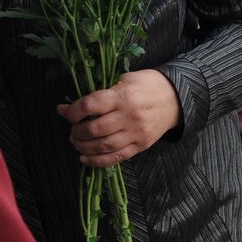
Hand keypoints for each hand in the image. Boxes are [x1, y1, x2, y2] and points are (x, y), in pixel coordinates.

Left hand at [56, 70, 181, 167]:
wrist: (176, 98)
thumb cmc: (147, 85)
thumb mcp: (124, 79)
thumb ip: (99, 92)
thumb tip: (69, 106)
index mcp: (123, 96)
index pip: (90, 105)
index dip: (73, 111)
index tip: (66, 112)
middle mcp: (129, 116)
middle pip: (95, 129)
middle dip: (77, 131)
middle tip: (72, 129)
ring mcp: (136, 133)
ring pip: (103, 146)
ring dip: (84, 147)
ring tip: (76, 142)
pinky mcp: (140, 146)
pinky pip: (116, 157)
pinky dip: (97, 161)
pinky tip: (85, 158)